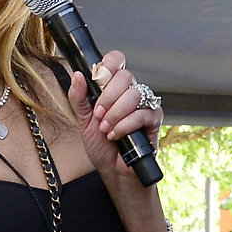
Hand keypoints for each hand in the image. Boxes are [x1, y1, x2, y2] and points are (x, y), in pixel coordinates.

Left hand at [67, 49, 163, 168]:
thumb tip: (77, 75)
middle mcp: (130, 92)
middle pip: (125, 76)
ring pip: (133, 94)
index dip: (108, 65)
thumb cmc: (101, 145)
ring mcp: (144, 104)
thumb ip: (79, 97)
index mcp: (114, 88)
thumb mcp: (84, 120)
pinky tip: (117, 135)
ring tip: (106, 129)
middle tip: (99, 115)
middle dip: (107, 98)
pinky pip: (142, 114)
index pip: (116, 61)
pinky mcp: (154, 119)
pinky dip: (125, 125)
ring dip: (115, 114)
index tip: (97, 80)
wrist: (113, 170)